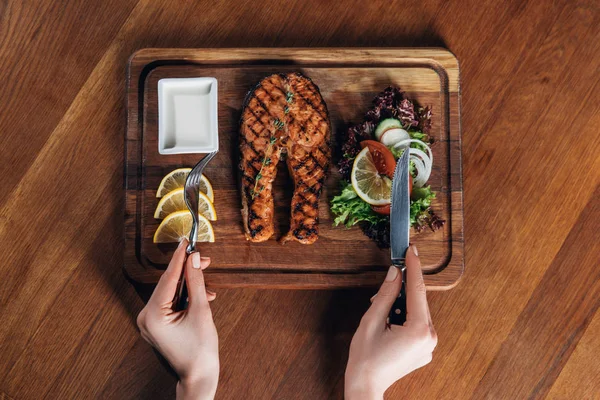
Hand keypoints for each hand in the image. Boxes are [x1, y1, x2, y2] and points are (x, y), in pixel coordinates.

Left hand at [137, 239, 218, 399]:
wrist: (198, 376)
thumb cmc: (200, 349)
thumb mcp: (201, 311)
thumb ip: (196, 282)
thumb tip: (194, 260)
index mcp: (153, 315)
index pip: (167, 279)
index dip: (179, 258)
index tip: (186, 241)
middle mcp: (146, 317)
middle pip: (168, 284)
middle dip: (187, 272)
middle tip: (203, 258)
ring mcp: (150, 322)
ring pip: (171, 293)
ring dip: (189, 286)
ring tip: (208, 287)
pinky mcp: (157, 325)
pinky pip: (171, 303)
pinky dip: (186, 298)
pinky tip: (202, 297)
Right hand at [345, 245, 436, 398]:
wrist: (366, 386)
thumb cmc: (365, 358)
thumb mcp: (371, 321)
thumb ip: (386, 294)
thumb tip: (395, 273)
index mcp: (418, 330)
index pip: (417, 290)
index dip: (413, 267)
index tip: (411, 250)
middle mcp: (430, 338)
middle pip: (418, 301)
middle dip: (401, 291)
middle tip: (380, 296)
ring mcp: (429, 346)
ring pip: (417, 312)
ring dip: (400, 306)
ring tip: (381, 317)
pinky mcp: (424, 350)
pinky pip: (417, 325)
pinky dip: (404, 318)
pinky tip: (389, 326)